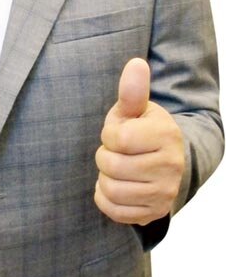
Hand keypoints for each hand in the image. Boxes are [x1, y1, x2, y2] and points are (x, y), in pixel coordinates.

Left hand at [94, 58, 184, 224]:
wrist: (166, 161)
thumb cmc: (143, 131)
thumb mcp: (137, 110)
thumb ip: (133, 91)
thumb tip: (135, 64)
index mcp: (166, 135)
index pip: (118, 138)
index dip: (110, 134)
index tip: (119, 133)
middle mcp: (170, 166)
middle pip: (112, 166)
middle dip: (105, 157)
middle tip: (117, 153)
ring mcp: (164, 193)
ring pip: (111, 190)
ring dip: (105, 178)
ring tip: (118, 168)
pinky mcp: (154, 212)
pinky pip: (114, 210)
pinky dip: (106, 198)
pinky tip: (117, 185)